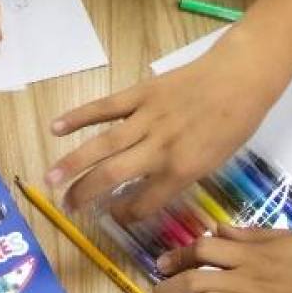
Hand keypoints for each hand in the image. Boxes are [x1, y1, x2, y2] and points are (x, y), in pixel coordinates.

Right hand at [46, 31, 287, 217]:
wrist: (241, 77)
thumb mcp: (214, 161)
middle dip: (86, 194)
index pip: (143, 202)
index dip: (124, 213)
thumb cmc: (235, 122)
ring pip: (103, 144)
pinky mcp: (141, 93)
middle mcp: (160, 148)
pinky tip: (56, 128)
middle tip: (66, 207)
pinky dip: (80, 117)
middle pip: (113, 176)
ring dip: (73, 163)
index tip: (110, 215)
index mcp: (182, 170)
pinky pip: (106, 107)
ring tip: (50, 178)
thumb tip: (149, 188)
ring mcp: (147, 118)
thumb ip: (180, 175)